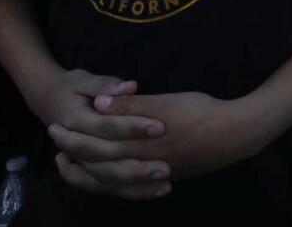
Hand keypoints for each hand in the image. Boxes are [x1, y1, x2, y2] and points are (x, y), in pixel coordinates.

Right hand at [35, 69, 170, 199]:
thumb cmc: (69, 87)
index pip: (106, 127)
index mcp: (75, 120)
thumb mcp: (84, 79)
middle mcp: (75, 145)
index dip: (133, 127)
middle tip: (166, 166)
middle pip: (106, 160)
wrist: (45, 98)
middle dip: (137, 165)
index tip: (160, 127)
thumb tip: (131, 86)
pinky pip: (107, 187)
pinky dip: (130, 192)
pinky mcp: (87, 170)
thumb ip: (106, 84)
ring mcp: (79, 161)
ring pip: (105, 180)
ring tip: (164, 184)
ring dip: (135, 184)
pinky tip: (156, 190)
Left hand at [50, 91, 259, 190]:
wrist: (235, 134)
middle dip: (75, 156)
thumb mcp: (163, 103)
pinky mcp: (165, 176)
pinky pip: (132, 189)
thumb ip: (130, 105)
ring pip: (113, 182)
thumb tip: (98, 104)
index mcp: (138, 144)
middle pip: (99, 166)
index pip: (95, 146)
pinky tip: (113, 181)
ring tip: (74, 166)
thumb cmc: (200, 113)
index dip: (73, 138)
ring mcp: (154, 174)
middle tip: (56, 146)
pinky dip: (116, 186)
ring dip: (90, 175)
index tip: (55, 128)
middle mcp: (142, 164)